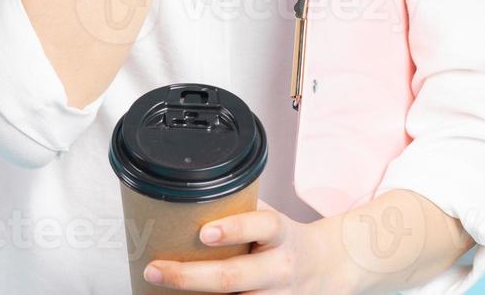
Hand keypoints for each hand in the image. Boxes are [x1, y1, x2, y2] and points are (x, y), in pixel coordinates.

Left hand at [142, 198, 357, 293]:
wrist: (328, 268)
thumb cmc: (286, 239)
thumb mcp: (270, 218)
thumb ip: (236, 210)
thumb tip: (184, 199)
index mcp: (281, 234)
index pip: (262, 226)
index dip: (234, 229)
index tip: (204, 233)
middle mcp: (281, 268)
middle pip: (234, 277)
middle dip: (189, 275)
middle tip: (155, 269)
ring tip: (163, 288)